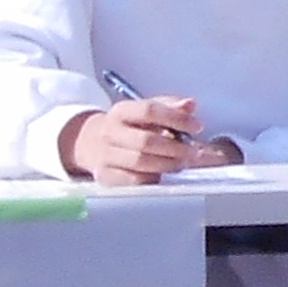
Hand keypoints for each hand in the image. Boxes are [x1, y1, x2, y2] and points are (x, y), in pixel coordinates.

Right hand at [62, 96, 236, 185]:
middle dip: (175, 148)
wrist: (90, 142)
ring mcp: (106, 155)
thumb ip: (169, 106)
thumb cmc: (126, 127)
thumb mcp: (144, 110)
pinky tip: (163, 174)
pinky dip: (152, 178)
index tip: (196, 127)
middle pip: (146, 141)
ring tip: (182, 163)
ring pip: (140, 162)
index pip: (149, 111)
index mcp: (121, 111)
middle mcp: (110, 132)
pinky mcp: (106, 175)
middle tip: (195, 152)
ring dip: (167, 164)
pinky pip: (133, 180)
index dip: (175, 118)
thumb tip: (190, 105)